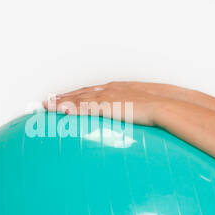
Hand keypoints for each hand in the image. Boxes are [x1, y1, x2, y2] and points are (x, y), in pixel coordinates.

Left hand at [44, 81, 167, 126]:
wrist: (168, 107)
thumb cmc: (166, 110)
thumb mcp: (154, 110)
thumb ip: (146, 115)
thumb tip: (150, 126)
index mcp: (121, 89)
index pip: (95, 91)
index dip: (80, 95)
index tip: (68, 99)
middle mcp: (111, 90)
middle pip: (82, 92)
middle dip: (65, 97)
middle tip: (49, 101)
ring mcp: (108, 97)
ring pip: (78, 98)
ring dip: (61, 102)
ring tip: (46, 106)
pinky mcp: (107, 107)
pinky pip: (82, 107)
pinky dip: (68, 108)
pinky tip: (57, 111)